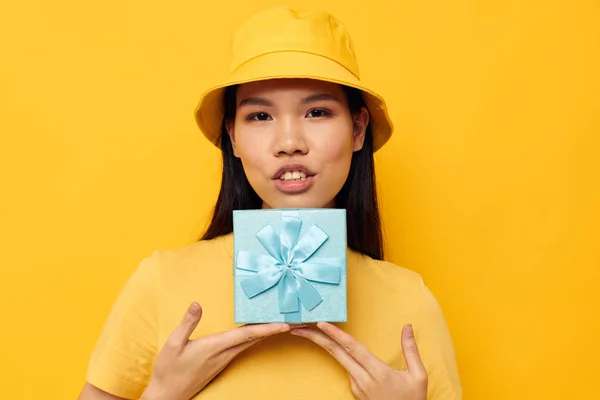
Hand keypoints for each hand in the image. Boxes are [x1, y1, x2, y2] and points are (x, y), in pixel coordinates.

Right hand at [141, 302, 289, 399]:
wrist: (168, 394)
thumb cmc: (168, 369)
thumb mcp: (173, 344)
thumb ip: (187, 323)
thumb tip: (196, 304)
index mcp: (215, 347)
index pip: (246, 335)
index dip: (267, 329)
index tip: (285, 325)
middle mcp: (224, 354)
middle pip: (255, 339)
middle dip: (275, 330)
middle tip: (294, 320)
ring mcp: (225, 359)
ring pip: (251, 343)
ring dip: (268, 333)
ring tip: (283, 323)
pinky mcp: (222, 362)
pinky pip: (244, 347)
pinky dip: (256, 337)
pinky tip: (261, 332)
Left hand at [290, 322, 426, 399]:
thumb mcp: (418, 376)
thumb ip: (411, 350)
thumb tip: (407, 327)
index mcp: (378, 373)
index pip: (352, 348)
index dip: (336, 334)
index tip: (321, 323)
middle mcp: (363, 380)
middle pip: (336, 353)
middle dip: (315, 338)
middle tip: (298, 325)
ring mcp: (357, 387)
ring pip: (339, 360)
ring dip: (324, 344)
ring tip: (309, 330)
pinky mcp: (355, 391)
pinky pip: (347, 368)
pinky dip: (338, 354)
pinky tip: (333, 344)